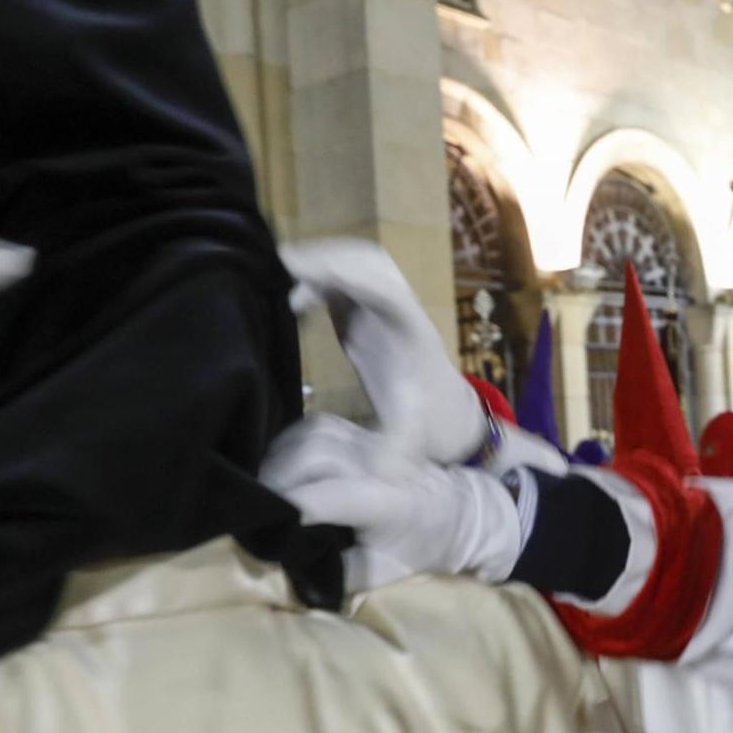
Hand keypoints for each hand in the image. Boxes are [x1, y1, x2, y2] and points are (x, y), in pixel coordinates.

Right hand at [262, 416, 519, 592]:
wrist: (459, 511)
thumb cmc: (422, 546)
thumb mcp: (385, 572)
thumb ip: (341, 574)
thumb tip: (294, 570)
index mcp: (390, 502)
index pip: (333, 496)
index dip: (293, 506)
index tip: (265, 524)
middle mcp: (379, 463)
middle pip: (315, 454)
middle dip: (277, 479)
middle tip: (257, 509)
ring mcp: (370, 441)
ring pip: (312, 433)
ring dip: (279, 458)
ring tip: (263, 489)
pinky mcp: (361, 430)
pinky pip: (316, 425)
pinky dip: (290, 443)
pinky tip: (279, 465)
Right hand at [281, 240, 484, 463]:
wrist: (449, 419)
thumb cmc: (430, 430)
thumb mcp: (414, 443)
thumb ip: (397, 454)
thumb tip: (383, 474)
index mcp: (413, 336)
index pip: (385, 293)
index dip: (348, 278)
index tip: (305, 276)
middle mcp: (403, 312)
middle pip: (372, 264)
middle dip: (330, 257)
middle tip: (284, 265)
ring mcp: (388, 309)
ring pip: (360, 265)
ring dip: (325, 262)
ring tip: (283, 274)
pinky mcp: (371, 314)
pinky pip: (348, 282)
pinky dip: (321, 280)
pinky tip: (295, 302)